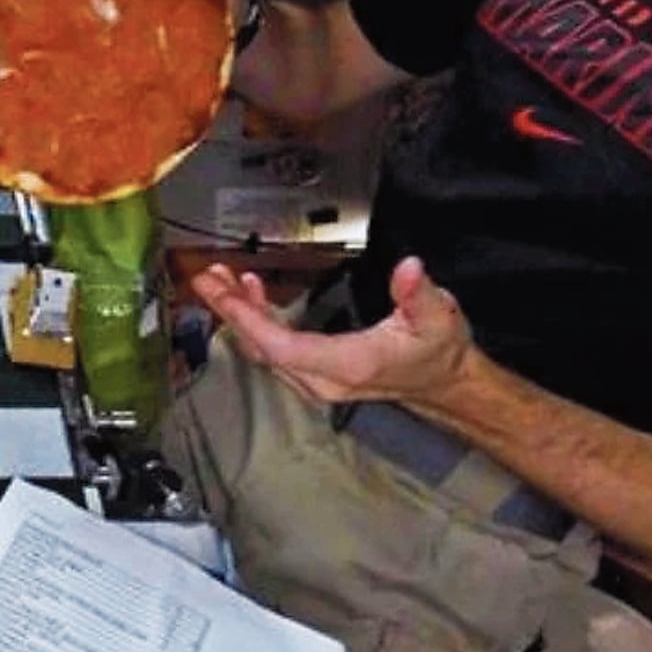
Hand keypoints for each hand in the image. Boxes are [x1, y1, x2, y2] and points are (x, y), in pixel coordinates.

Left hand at [189, 255, 474, 408]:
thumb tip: (410, 269)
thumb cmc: (437, 350)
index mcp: (349, 364)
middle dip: (231, 312)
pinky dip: (255, 321)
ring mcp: (317, 379)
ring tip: (219, 280)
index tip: (225, 293)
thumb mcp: (438, 317)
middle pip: (264, 348)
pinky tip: (249, 294)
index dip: (250, 319)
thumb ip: (420, 294)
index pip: (285, 346)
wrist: (444, 381)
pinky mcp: (315, 373)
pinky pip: (275, 350)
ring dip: (240, 315)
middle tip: (207, 279)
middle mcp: (325, 378)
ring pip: (265, 351)